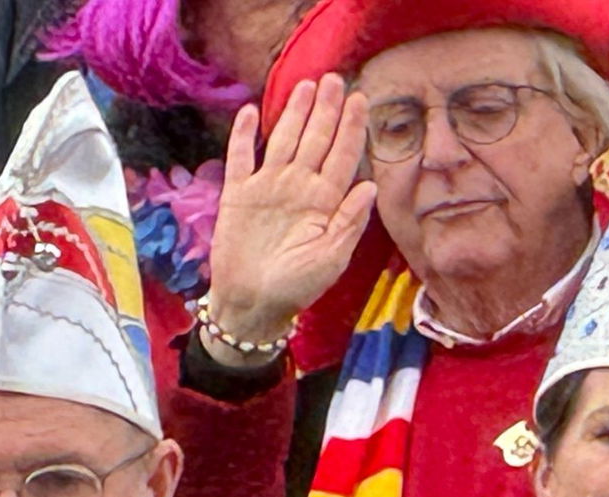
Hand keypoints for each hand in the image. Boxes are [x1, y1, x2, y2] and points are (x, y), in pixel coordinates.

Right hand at [206, 73, 377, 348]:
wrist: (252, 305)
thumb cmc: (296, 288)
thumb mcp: (330, 260)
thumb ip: (349, 223)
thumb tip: (370, 185)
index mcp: (324, 203)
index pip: (342, 156)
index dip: (351, 128)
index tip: (360, 100)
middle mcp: (298, 189)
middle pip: (315, 140)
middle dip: (326, 110)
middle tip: (335, 79)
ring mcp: (268, 189)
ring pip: (283, 141)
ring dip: (293, 113)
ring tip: (304, 85)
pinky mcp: (238, 196)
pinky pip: (241, 158)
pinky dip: (244, 136)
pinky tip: (252, 113)